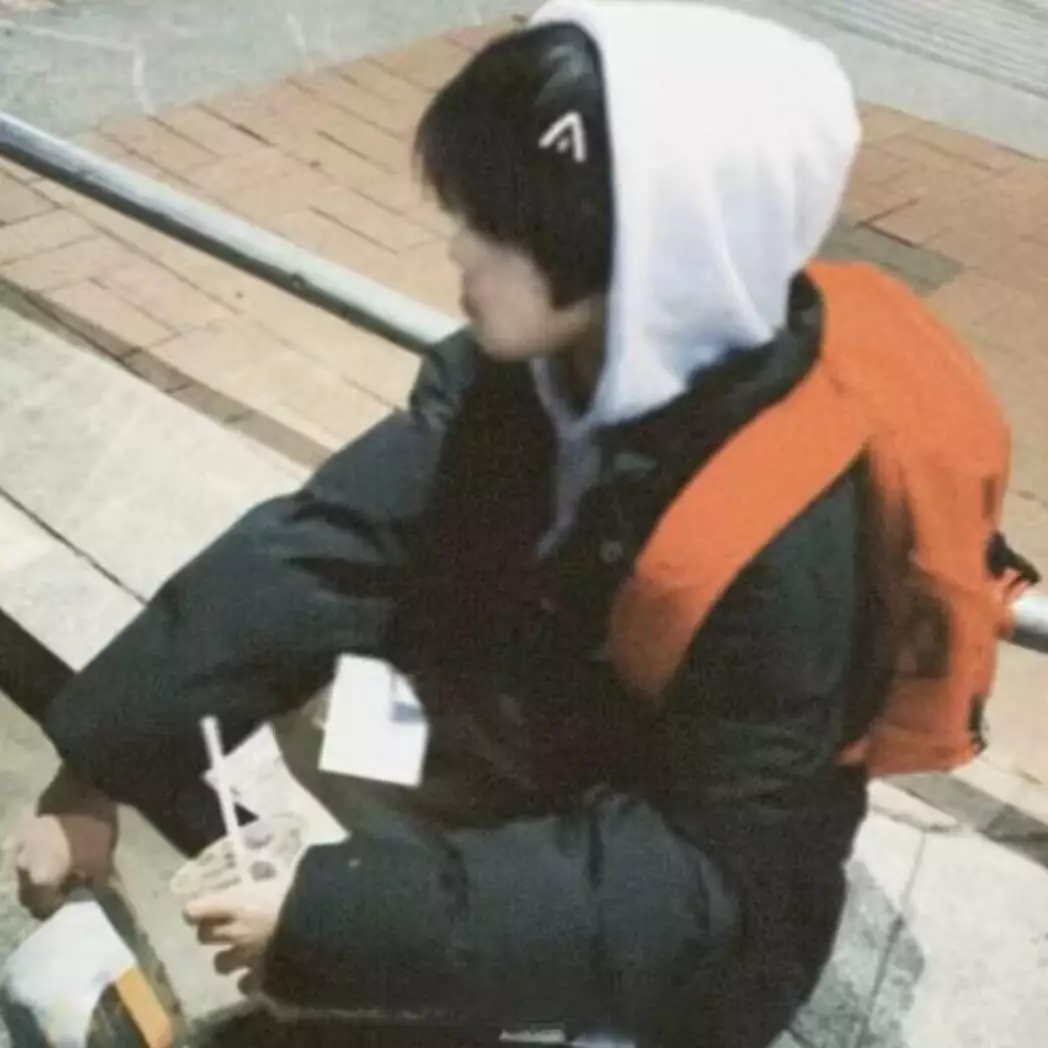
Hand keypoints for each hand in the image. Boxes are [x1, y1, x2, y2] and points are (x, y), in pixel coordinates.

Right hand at [12, 766, 117, 917]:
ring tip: (65, 868)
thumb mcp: (101, 860)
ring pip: (28, 869)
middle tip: (68, 890)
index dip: (57, 910)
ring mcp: (21, 843)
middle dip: (46, 894)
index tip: (73, 905)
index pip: (41, 908)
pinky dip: (42, 855)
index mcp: (37, 880)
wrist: (83, 783)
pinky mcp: (27, 824)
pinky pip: (31, 849)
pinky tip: (60, 849)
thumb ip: (96, 885)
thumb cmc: (92, 828)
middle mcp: (21, 865)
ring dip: (42, 874)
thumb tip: (97, 895)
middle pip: (29, 890)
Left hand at [183, 875, 294, 994]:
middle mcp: (235, 932)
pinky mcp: (261, 979)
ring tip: (243, 952)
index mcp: (238, 904)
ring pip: (220, 964)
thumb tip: (278, 872)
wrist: (325, 930)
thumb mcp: (288, 878)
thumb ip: (274, 881)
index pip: (196, 910)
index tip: (203, 907)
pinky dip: (250, 980)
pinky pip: (245, 985)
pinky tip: (261, 972)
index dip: (198, 909)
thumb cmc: (306, 895)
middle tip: (227, 925)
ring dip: (228, 958)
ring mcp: (246, 959)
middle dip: (212, 931)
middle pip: (204, 936)